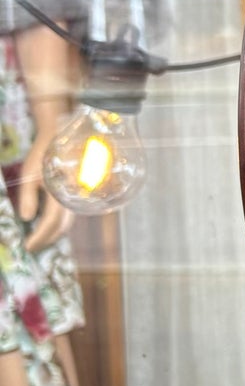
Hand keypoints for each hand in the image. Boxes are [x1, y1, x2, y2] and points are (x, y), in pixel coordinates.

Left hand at [17, 137, 71, 251]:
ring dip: (53, 233)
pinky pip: (69, 214)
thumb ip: (28, 197)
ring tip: (37, 239)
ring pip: (68, 222)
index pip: (51, 221)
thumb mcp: (29, 175)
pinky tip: (47, 226)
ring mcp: (76, 196)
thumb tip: (26, 219)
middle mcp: (72, 196)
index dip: (40, 236)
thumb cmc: (43, 155)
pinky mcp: (75, 194)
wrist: (61, 139)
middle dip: (47, 239)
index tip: (27, 246)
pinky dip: (58, 224)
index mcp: (60, 191)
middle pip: (63, 226)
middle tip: (31, 247)